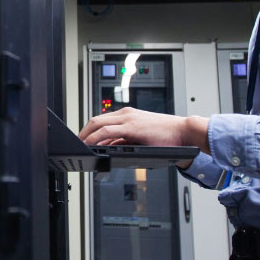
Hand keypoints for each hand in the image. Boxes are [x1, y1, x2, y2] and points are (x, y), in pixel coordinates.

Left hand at [78, 107, 209, 166]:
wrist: (183, 131)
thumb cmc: (166, 135)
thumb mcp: (141, 137)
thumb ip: (125, 140)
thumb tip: (111, 146)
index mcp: (128, 115)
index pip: (102, 119)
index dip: (89, 128)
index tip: (82, 137)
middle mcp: (126, 114)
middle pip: (95, 119)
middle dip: (83, 131)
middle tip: (76, 141)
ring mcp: (128, 119)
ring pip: (98, 123)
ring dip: (86, 134)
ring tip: (79, 144)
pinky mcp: (132, 127)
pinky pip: (107, 131)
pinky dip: (96, 137)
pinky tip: (91, 144)